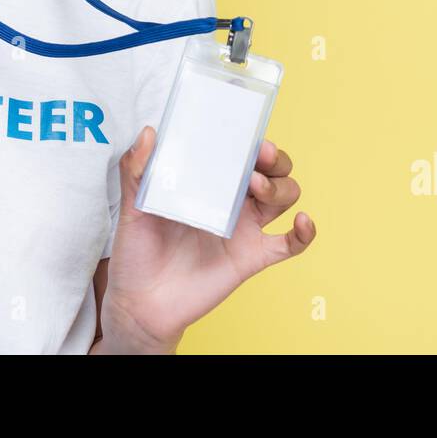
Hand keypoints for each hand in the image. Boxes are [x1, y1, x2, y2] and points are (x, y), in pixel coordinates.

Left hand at [98, 126, 315, 352]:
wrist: (139, 303)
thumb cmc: (136, 252)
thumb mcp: (131, 207)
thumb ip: (136, 170)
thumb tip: (147, 134)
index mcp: (208, 183)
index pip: (240, 152)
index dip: (251, 140)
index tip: (248, 134)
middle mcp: (232, 201)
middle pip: (273, 170)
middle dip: (275, 159)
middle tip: (259, 157)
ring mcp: (245, 229)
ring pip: (285, 196)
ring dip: (281, 186)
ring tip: (257, 187)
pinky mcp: (251, 257)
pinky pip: (289, 245)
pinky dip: (304, 232)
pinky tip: (303, 220)